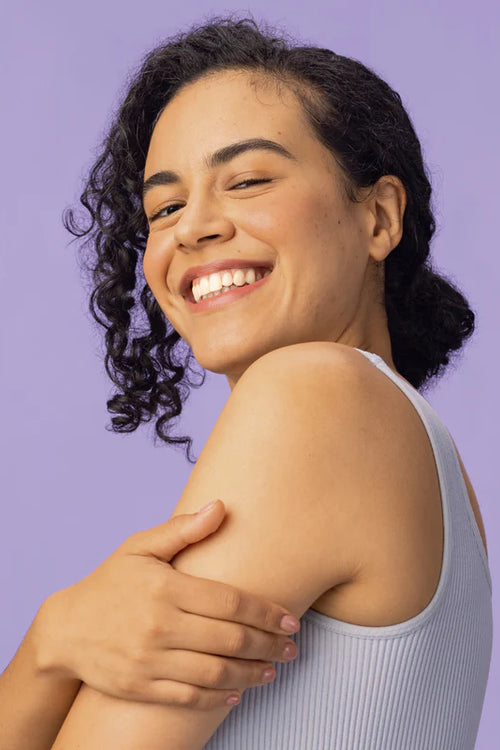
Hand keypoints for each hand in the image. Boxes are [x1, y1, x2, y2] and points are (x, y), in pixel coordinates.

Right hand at [35, 500, 299, 709]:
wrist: (65, 629)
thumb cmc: (110, 583)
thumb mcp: (140, 547)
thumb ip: (183, 530)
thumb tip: (221, 506)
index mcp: (166, 588)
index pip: (230, 603)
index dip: (265, 613)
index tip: (289, 620)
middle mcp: (160, 626)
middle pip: (229, 640)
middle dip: (268, 645)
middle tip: (292, 648)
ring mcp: (150, 661)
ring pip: (215, 674)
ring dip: (251, 674)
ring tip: (273, 669)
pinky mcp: (141, 687)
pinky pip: (189, 698)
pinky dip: (219, 698)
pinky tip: (238, 691)